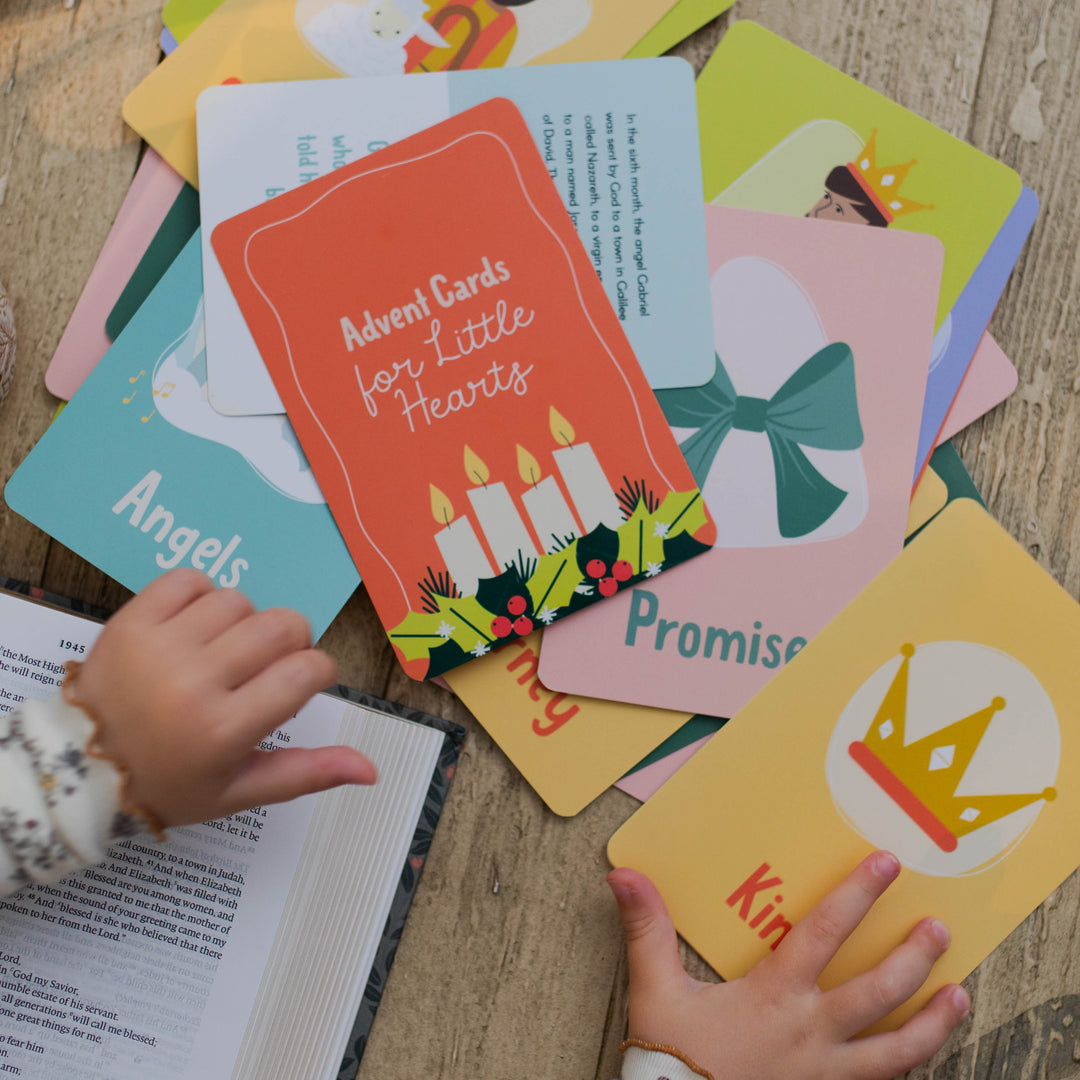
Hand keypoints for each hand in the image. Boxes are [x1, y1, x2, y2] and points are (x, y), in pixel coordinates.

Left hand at [68, 569, 375, 826]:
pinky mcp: (131, 621)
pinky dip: (203, 594)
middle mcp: (195, 683)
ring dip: (245, 621)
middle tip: (266, 665)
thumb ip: (307, 774)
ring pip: (239, 600)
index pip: (305, 671)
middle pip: (281, 625)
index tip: (302, 682)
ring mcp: (160, 647)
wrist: (76, 768)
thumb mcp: (239, 792)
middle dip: (290, 640)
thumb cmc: (168, 783)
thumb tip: (371, 769)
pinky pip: (190, 579)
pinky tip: (196, 625)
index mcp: (225, 730)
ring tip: (224, 649)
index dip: (318, 670)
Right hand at [608, 851, 968, 1079]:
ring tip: (959, 995)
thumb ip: (646, 928)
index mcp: (774, 995)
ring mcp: (826, 1074)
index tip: (886, 864)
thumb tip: (623, 875)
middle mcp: (811, 1032)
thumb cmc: (672, 1059)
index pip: (825, 932)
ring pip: (898, 1049)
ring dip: (933, 1022)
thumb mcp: (655, 988)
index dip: (858, 894)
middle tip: (939, 928)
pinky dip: (909, 1066)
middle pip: (879, 991)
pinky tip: (923, 1054)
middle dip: (913, 955)